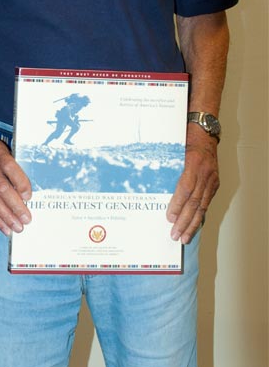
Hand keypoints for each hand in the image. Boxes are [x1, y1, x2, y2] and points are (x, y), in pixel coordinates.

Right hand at [0, 133, 31, 235]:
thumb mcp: (4, 150)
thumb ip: (15, 168)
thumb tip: (27, 194)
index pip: (9, 167)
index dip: (20, 182)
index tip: (29, 196)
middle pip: (1, 187)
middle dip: (15, 206)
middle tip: (26, 219)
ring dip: (6, 216)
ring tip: (18, 227)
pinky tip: (5, 227)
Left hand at [166, 128, 219, 243]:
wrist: (204, 129)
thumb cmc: (185, 137)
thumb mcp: (173, 149)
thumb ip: (166, 166)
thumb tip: (150, 185)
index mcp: (193, 163)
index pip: (185, 188)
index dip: (177, 204)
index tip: (169, 217)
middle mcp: (204, 173)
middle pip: (194, 202)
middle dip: (184, 221)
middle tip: (175, 235)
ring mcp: (211, 179)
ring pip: (202, 206)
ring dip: (193, 223)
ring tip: (184, 237)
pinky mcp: (215, 182)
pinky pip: (207, 202)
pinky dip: (200, 215)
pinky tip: (194, 226)